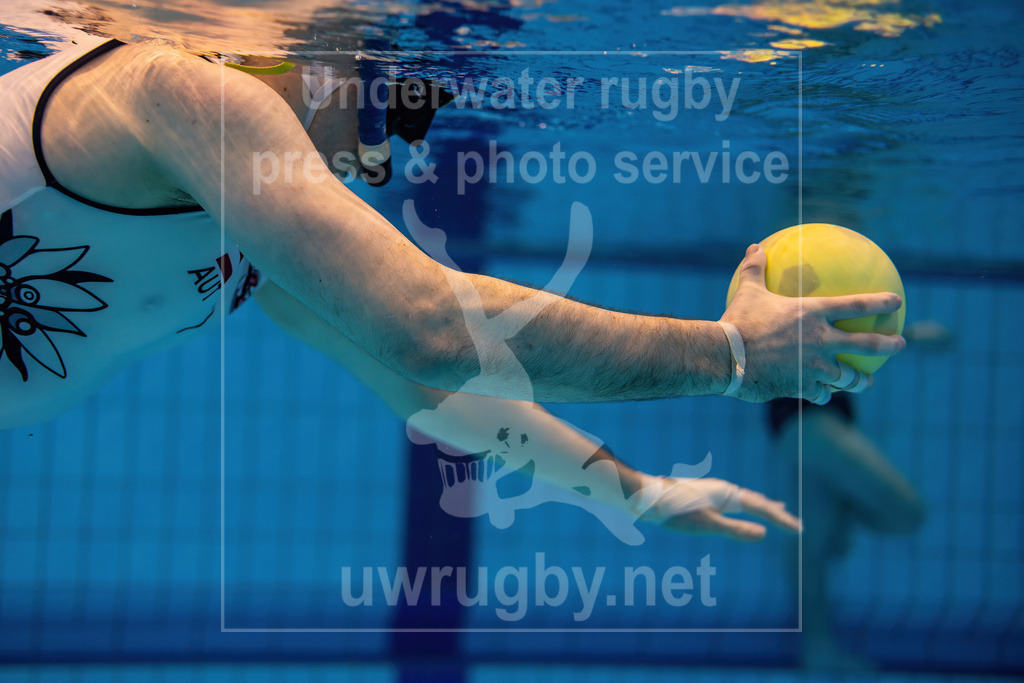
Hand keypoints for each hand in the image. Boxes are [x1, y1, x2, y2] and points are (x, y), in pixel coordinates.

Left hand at [635, 475, 800, 541]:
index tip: (799, 531)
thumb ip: (736, 530)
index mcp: (728, 495)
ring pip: (745, 499)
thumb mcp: (708, 525)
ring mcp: (713, 490)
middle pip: (757, 501)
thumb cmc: (676, 513)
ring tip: (777, 509)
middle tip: (797, 525)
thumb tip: (764, 533)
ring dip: (763, 506)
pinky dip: (745, 505)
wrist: (647, 498)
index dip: (781, 520)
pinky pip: (733, 500)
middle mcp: (723, 489)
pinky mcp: (703, 495)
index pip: (762, 508)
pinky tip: (738, 506)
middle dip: (776, 513)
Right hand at [720, 244, 904, 402]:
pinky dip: (823, 394)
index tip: (897, 301)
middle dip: (889, 344)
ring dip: (860, 381)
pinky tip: (824, 396)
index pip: (856, 305)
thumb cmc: (737, 321)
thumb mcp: (747, 291)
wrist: (726, 357)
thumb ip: (755, 269)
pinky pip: (819, 393)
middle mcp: (821, 341)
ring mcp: (814, 367)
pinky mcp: (802, 387)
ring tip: (867, 382)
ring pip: (848, 378)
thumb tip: (755, 247)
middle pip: (866, 345)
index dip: (880, 302)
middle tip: (901, 343)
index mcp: (812, 314)